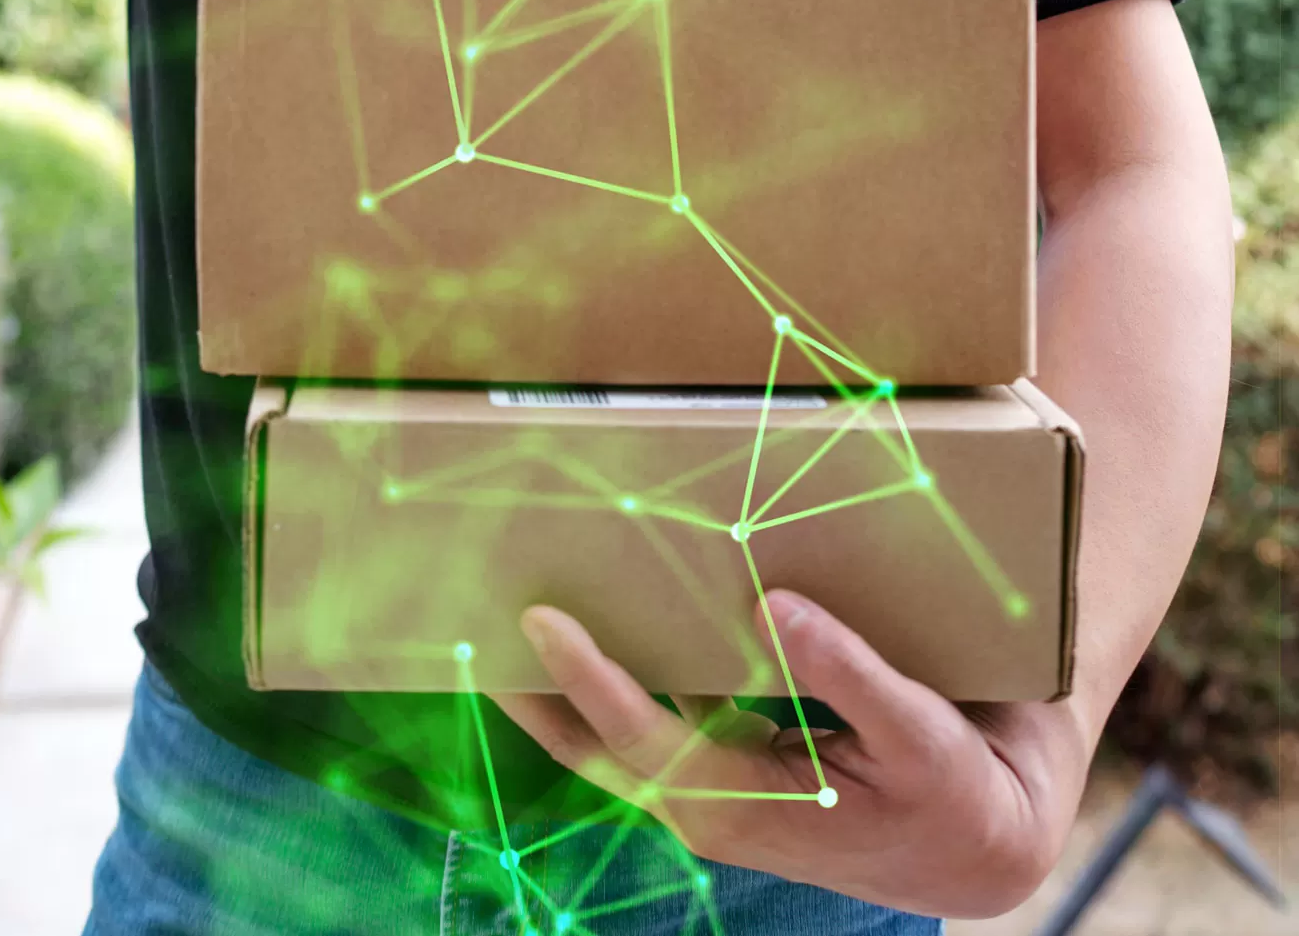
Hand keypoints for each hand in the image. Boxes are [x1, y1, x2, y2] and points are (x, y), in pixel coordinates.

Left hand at [491, 593, 1090, 918]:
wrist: (980, 842)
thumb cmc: (949, 786)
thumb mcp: (917, 732)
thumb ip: (848, 669)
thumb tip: (774, 603)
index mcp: (747, 804)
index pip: (642, 740)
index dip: (588, 679)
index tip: (539, 618)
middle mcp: (709, 808)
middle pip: (593, 750)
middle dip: (528, 691)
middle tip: (465, 613)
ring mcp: (709, 798)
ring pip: (607, 746)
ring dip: (550, 692)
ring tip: (496, 617)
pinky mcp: (721, 778)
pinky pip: (640, 735)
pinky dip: (598, 692)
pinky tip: (581, 639)